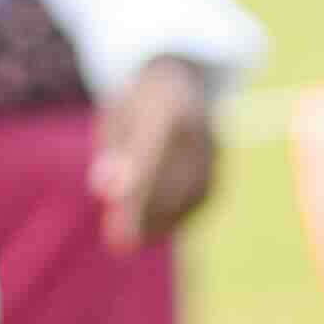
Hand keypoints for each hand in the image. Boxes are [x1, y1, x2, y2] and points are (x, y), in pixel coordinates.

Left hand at [91, 55, 220, 249]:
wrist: (183, 82)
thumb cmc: (137, 103)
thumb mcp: (116, 115)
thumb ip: (113, 148)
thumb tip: (103, 188)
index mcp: (168, 105)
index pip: (151, 147)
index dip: (136, 177)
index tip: (114, 201)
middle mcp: (198, 127)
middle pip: (172, 176)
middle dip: (145, 210)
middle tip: (119, 242)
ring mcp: (213, 149)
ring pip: (189, 191)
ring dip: (161, 220)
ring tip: (131, 241)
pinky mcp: (220, 167)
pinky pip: (200, 197)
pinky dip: (177, 217)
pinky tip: (154, 230)